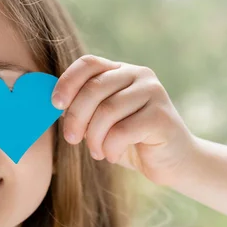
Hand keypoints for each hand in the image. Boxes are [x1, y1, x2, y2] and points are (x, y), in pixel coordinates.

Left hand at [51, 54, 197, 186]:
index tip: (55, 105)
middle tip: (72, 139)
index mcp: (121, 71)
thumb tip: (54, 104)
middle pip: (93, 88)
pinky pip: (122, 131)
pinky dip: (110, 148)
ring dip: (94, 138)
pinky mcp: (161, 116)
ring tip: (97, 151)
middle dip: (76, 117)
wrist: (173, 162)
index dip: (67, 82)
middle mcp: (139, 75)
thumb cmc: (131, 141)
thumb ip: (82, 108)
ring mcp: (153, 93)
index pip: (88, 63)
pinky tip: (113, 155)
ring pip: (106, 111)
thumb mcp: (101, 121)